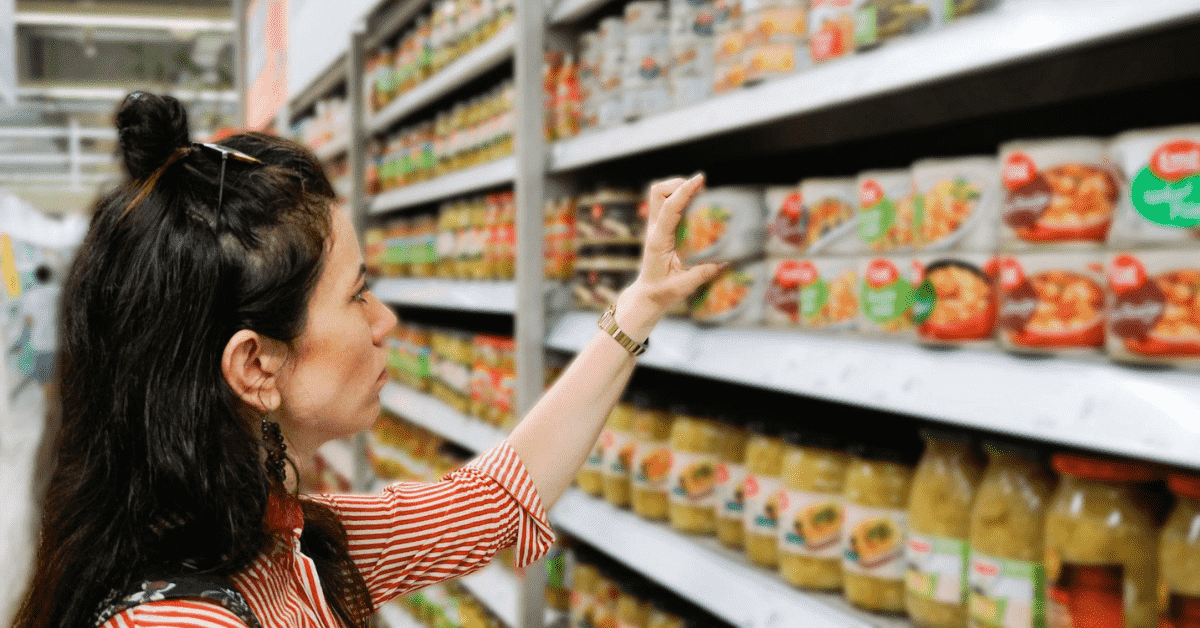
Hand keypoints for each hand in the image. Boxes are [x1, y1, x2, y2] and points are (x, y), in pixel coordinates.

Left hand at [615, 173, 724, 340]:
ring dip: (677, 188)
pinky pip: (666, 203)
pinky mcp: (659, 228)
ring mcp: (655, 227)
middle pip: (657, 192)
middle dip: (678, 183)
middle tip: (699, 187)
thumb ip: (701, 274)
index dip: (684, 192)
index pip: (669, 209)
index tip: (699, 180)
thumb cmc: (662, 292)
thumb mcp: (682, 287)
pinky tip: (695, 203)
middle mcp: (654, 229)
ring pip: (659, 194)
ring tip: (698, 192)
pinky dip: (679, 197)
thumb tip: (724, 261)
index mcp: (659, 241)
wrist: (647, 295)